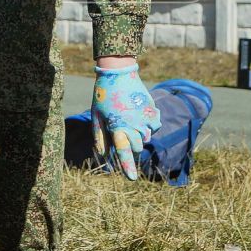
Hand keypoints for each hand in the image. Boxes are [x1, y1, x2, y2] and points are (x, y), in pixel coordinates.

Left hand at [91, 64, 161, 180]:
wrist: (118, 72)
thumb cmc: (103, 95)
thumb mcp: (96, 116)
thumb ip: (99, 136)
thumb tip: (104, 155)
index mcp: (117, 126)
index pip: (123, 151)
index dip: (127, 166)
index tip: (131, 179)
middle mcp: (133, 124)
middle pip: (137, 147)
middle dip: (132, 145)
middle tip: (123, 132)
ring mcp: (144, 117)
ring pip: (147, 137)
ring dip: (140, 134)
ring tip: (129, 119)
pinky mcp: (152, 109)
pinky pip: (155, 125)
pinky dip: (149, 124)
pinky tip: (139, 114)